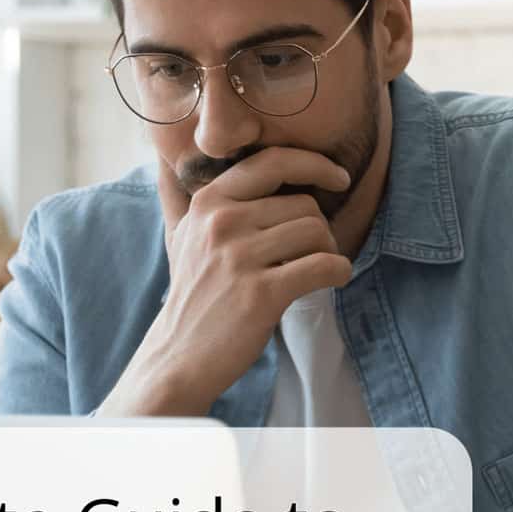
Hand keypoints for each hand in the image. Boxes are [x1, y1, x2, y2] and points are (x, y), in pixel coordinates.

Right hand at [98, 147, 354, 416]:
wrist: (178, 356)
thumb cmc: (193, 295)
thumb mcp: (183, 236)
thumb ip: (191, 196)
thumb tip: (173, 155)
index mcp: (208, 202)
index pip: (273, 162)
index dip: (315, 164)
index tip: (338, 178)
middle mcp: (222, 222)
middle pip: (304, 204)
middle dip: (319, 228)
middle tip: (312, 254)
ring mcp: (240, 258)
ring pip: (317, 232)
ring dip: (329, 251)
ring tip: (315, 270)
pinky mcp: (261, 294)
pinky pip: (324, 265)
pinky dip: (339, 271)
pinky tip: (333, 279)